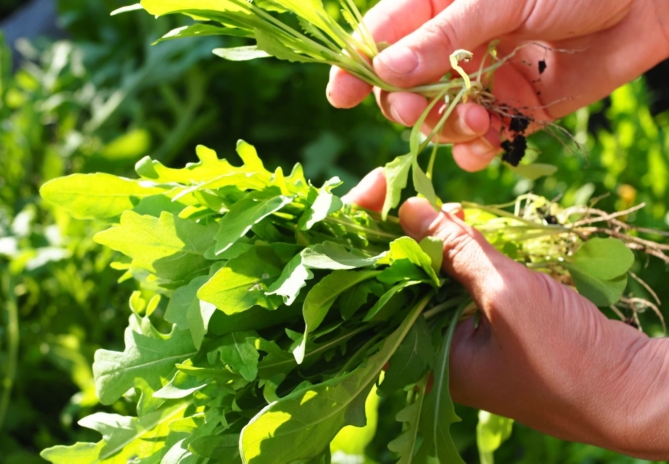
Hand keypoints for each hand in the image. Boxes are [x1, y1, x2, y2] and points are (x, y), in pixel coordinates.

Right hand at [328, 0, 668, 171]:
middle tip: (426, 110)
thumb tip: (385, 72)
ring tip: (479, 120)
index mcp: (441, 5)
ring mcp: (483, 80)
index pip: (381, 38)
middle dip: (409, 107)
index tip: (341, 97)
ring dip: (448, 129)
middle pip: (404, 89)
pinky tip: (486, 146)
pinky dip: (476, 151)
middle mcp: (456, 46)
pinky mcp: (514, 108)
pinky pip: (479, 141)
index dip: (357, 67)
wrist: (648, 2)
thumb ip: (442, 37)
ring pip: (438, 120)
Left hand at [344, 169, 668, 459]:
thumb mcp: (505, 295)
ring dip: (437, 241)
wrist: (635, 390)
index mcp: (423, 359)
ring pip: (435, 280)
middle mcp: (435, 353)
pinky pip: (465, 286)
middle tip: (405, 190)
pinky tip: (466, 227)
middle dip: (404, 232)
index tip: (377, 186)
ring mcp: (465, 342)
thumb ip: (454, 251)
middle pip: (402, 281)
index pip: (376, 289)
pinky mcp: (492, 330)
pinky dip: (465, 256)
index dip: (368, 235)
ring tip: (441, 207)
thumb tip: (408, 208)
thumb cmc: (566, 357)